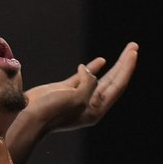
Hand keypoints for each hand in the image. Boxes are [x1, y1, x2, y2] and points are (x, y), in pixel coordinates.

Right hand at [17, 46, 139, 139]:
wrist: (28, 117)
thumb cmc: (52, 112)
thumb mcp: (77, 98)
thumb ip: (89, 83)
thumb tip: (88, 70)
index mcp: (96, 109)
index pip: (117, 85)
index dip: (127, 67)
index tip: (134, 52)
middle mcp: (90, 104)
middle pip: (113, 80)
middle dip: (124, 63)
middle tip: (134, 46)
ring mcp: (78, 97)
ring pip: (101, 77)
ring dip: (114, 64)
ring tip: (126, 51)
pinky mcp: (66, 90)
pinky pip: (84, 77)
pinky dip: (93, 67)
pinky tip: (102, 60)